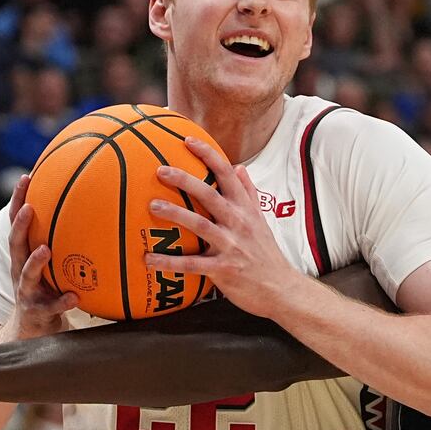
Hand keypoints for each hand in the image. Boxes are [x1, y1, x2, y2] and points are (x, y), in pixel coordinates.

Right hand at [3, 174, 78, 336]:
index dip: (19, 201)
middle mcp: (20, 271)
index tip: (26, 177)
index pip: (17, 224)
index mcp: (23, 256)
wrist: (35, 328)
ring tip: (46, 250)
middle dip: (20, 225)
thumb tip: (87, 210)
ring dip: (35, 262)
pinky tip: (75, 297)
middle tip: (29, 208)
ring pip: (27, 275)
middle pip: (15, 245)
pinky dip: (61, 302)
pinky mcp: (38, 313)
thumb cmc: (47, 288)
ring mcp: (27, 292)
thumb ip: (61, 242)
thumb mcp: (50, 264)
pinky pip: (50, 307)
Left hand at [146, 138, 304, 320]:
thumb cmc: (267, 255)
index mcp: (246, 209)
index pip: (227, 174)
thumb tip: (239, 168)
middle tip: (160, 170)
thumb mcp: (261, 221)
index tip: (188, 140)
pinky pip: (193, 264)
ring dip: (175, 214)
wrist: (281, 289)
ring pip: (200, 225)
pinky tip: (149, 259)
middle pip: (210, 194)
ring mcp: (231, 246)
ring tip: (152, 205)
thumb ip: (249, 194)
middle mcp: (239, 223)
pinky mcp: (224, 270)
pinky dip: (170, 262)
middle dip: (184, 180)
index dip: (208, 154)